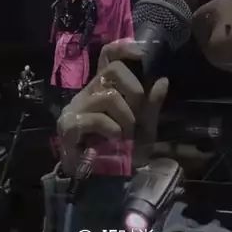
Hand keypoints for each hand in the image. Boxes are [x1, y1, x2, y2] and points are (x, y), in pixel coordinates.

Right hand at [56, 40, 168, 175]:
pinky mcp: (68, 125)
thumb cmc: (122, 153)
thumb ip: (151, 105)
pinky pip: (98, 118)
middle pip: (112, 70)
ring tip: (125, 135)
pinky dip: (113, 130)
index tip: (140, 53)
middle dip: (134, 91)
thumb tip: (162, 80)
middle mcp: (88, 93)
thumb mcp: (144, 129)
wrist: (104, 183)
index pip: (107, 56)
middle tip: (137, 115)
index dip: (122, 48)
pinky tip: (113, 141)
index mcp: (104, 89)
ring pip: (108, 95)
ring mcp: (76, 108)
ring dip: (126, 118)